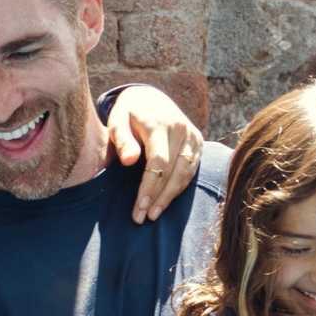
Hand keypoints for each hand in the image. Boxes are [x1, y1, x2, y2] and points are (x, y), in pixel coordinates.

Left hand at [105, 85, 202, 224]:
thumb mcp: (117, 121)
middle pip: (173, 171)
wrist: (151, 97)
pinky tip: (165, 201)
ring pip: (185, 173)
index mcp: (160, 124)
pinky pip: (191, 170)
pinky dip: (179, 187)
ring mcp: (192, 136)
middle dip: (158, 197)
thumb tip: (129, 161)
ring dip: (170, 197)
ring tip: (153, 214)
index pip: (158, 163)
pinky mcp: (197, 142)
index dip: (149, 188)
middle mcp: (181, 129)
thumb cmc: (129, 114)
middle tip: (143, 218)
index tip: (139, 208)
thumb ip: (121, 139)